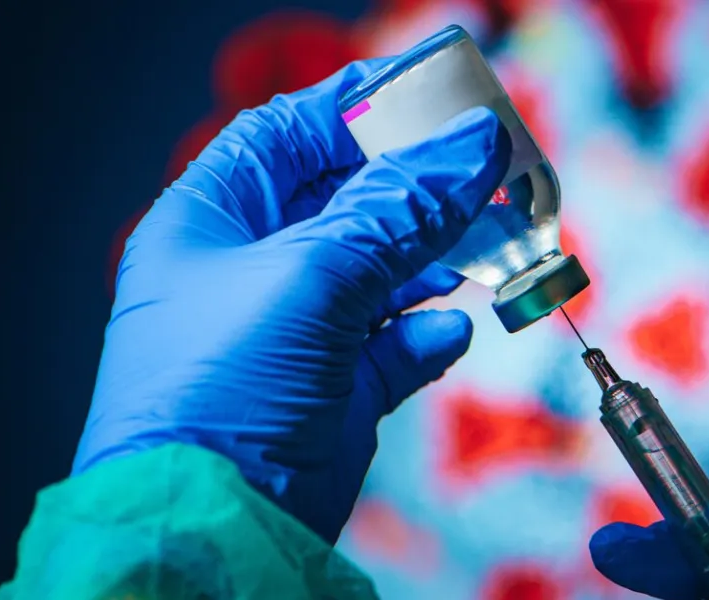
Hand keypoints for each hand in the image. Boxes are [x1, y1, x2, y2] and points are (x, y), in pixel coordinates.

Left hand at [73, 59, 511, 543]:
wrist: (214, 528)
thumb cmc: (223, 387)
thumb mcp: (312, 276)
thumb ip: (399, 208)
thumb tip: (472, 147)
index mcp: (212, 222)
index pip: (286, 136)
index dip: (355, 108)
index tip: (428, 94)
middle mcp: (253, 271)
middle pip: (350, 200)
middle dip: (419, 185)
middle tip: (489, 168)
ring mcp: (299, 333)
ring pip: (385, 272)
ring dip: (441, 256)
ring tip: (496, 239)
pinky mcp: (337, 391)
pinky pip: (398, 344)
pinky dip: (430, 333)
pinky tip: (450, 327)